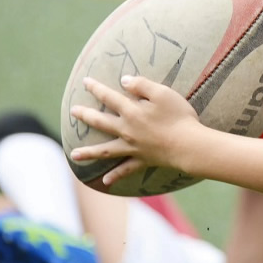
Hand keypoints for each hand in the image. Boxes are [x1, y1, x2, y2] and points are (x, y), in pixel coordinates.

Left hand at [70, 76, 199, 184]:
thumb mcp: (163, 93)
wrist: (188, 145)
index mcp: (131, 111)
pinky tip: (105, 181)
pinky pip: (126, 169)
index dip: (96, 88)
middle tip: (73, 111)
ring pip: (105, 150)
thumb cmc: (179, 116)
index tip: (85, 82)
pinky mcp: (142, 160)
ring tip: (74, 155)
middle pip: (101, 122)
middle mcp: (127, 130)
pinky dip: (115, 176)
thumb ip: (142, 85)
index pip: (109, 97)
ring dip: (89, 152)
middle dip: (85, 115)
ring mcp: (133, 147)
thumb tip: (124, 80)